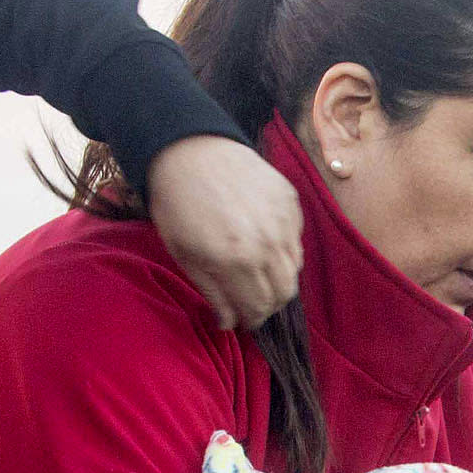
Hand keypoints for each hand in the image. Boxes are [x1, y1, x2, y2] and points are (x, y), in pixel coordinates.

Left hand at [143, 137, 302, 331]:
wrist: (189, 149)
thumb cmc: (177, 203)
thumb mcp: (183, 252)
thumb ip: (211, 291)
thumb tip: (228, 324)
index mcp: (236, 260)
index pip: (260, 306)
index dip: (253, 319)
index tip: (244, 320)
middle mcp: (267, 245)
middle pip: (284, 292)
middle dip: (269, 304)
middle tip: (253, 301)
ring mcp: (284, 222)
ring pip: (295, 268)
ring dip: (278, 278)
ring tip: (257, 273)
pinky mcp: (291, 203)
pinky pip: (295, 240)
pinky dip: (283, 249)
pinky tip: (262, 240)